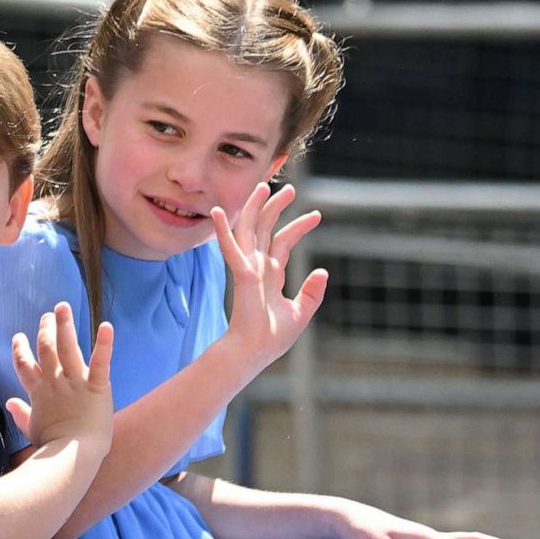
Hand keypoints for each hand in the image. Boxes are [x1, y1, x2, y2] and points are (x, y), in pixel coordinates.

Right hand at [5, 302, 114, 453]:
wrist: (70, 458)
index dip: (20, 349)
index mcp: (39, 393)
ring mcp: (75, 383)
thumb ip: (21, 413)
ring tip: (63, 307)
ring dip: (64, 325)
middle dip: (45, 329)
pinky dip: (104, 343)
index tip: (18, 337)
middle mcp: (54, 382)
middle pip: (45, 349)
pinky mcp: (96, 387)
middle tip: (47, 315)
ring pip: (67, 347)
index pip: (24, 365)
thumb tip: (10, 402)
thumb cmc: (52, 448)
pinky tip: (106, 326)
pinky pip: (100, 361)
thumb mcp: (32, 429)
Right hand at [214, 183, 327, 376]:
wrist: (255, 352)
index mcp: (270, 274)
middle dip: (276, 207)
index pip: (283, 242)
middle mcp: (257, 267)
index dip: (299, 227)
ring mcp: (248, 268)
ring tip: (265, 186)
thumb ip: (311, 292)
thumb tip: (322, 271)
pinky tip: (217, 212)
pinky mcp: (241, 275)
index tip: (317, 215)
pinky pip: (231, 249)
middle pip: (265, 228)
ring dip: (254, 207)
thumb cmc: (273, 338)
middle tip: (290, 189)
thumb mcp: (300, 312)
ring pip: (248, 229)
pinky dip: (223, 230)